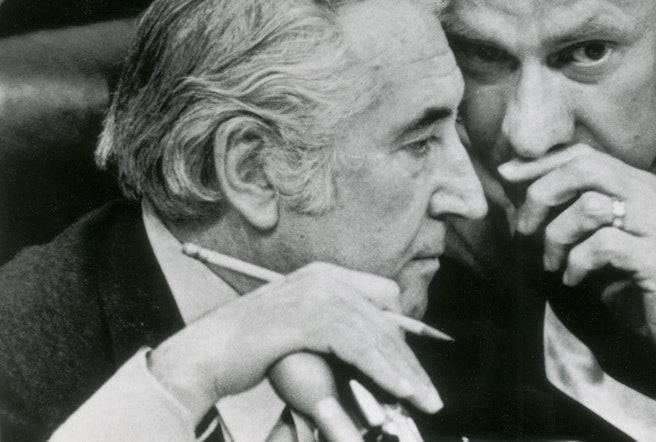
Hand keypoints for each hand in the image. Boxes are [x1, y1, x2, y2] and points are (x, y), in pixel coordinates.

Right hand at [149, 262, 441, 432]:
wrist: (205, 353)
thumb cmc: (249, 347)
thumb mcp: (300, 328)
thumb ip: (333, 330)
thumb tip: (370, 351)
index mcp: (325, 275)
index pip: (384, 297)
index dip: (402, 335)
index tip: (415, 367)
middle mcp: (325, 277)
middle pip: (385, 318)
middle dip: (411, 360)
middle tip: (430, 393)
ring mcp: (316, 294)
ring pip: (377, 335)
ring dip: (405, 372)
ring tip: (424, 400)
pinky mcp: (309, 317)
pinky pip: (360, 347)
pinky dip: (384, 371)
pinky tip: (401, 390)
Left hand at [499, 143, 655, 397]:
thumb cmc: (642, 284)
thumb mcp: (606, 240)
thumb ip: (575, 213)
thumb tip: (521, 190)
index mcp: (638, 185)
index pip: (583, 155)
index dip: (540, 163)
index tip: (506, 177)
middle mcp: (651, 195)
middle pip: (584, 169)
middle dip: (542, 194)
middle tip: (524, 228)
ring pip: (588, 206)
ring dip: (556, 238)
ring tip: (553, 263)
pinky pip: (601, 245)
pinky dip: (576, 263)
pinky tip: (574, 280)